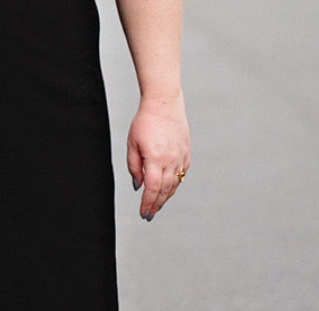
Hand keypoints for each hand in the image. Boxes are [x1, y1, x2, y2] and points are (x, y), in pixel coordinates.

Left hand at [126, 93, 189, 221]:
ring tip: (157, 205)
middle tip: (149, 215)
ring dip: (166, 197)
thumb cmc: (145, 121)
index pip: (153, 189)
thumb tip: (138, 185)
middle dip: (156, 205)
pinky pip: (181, 174)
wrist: (164, 103)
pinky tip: (168, 189)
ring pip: (175, 184)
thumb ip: (134, 166)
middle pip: (165, 190)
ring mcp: (181, 157)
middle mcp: (171, 161)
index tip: (143, 213)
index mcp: (156, 159)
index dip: (148, 203)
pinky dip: (175, 184)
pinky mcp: (186, 152)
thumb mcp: (132, 143)